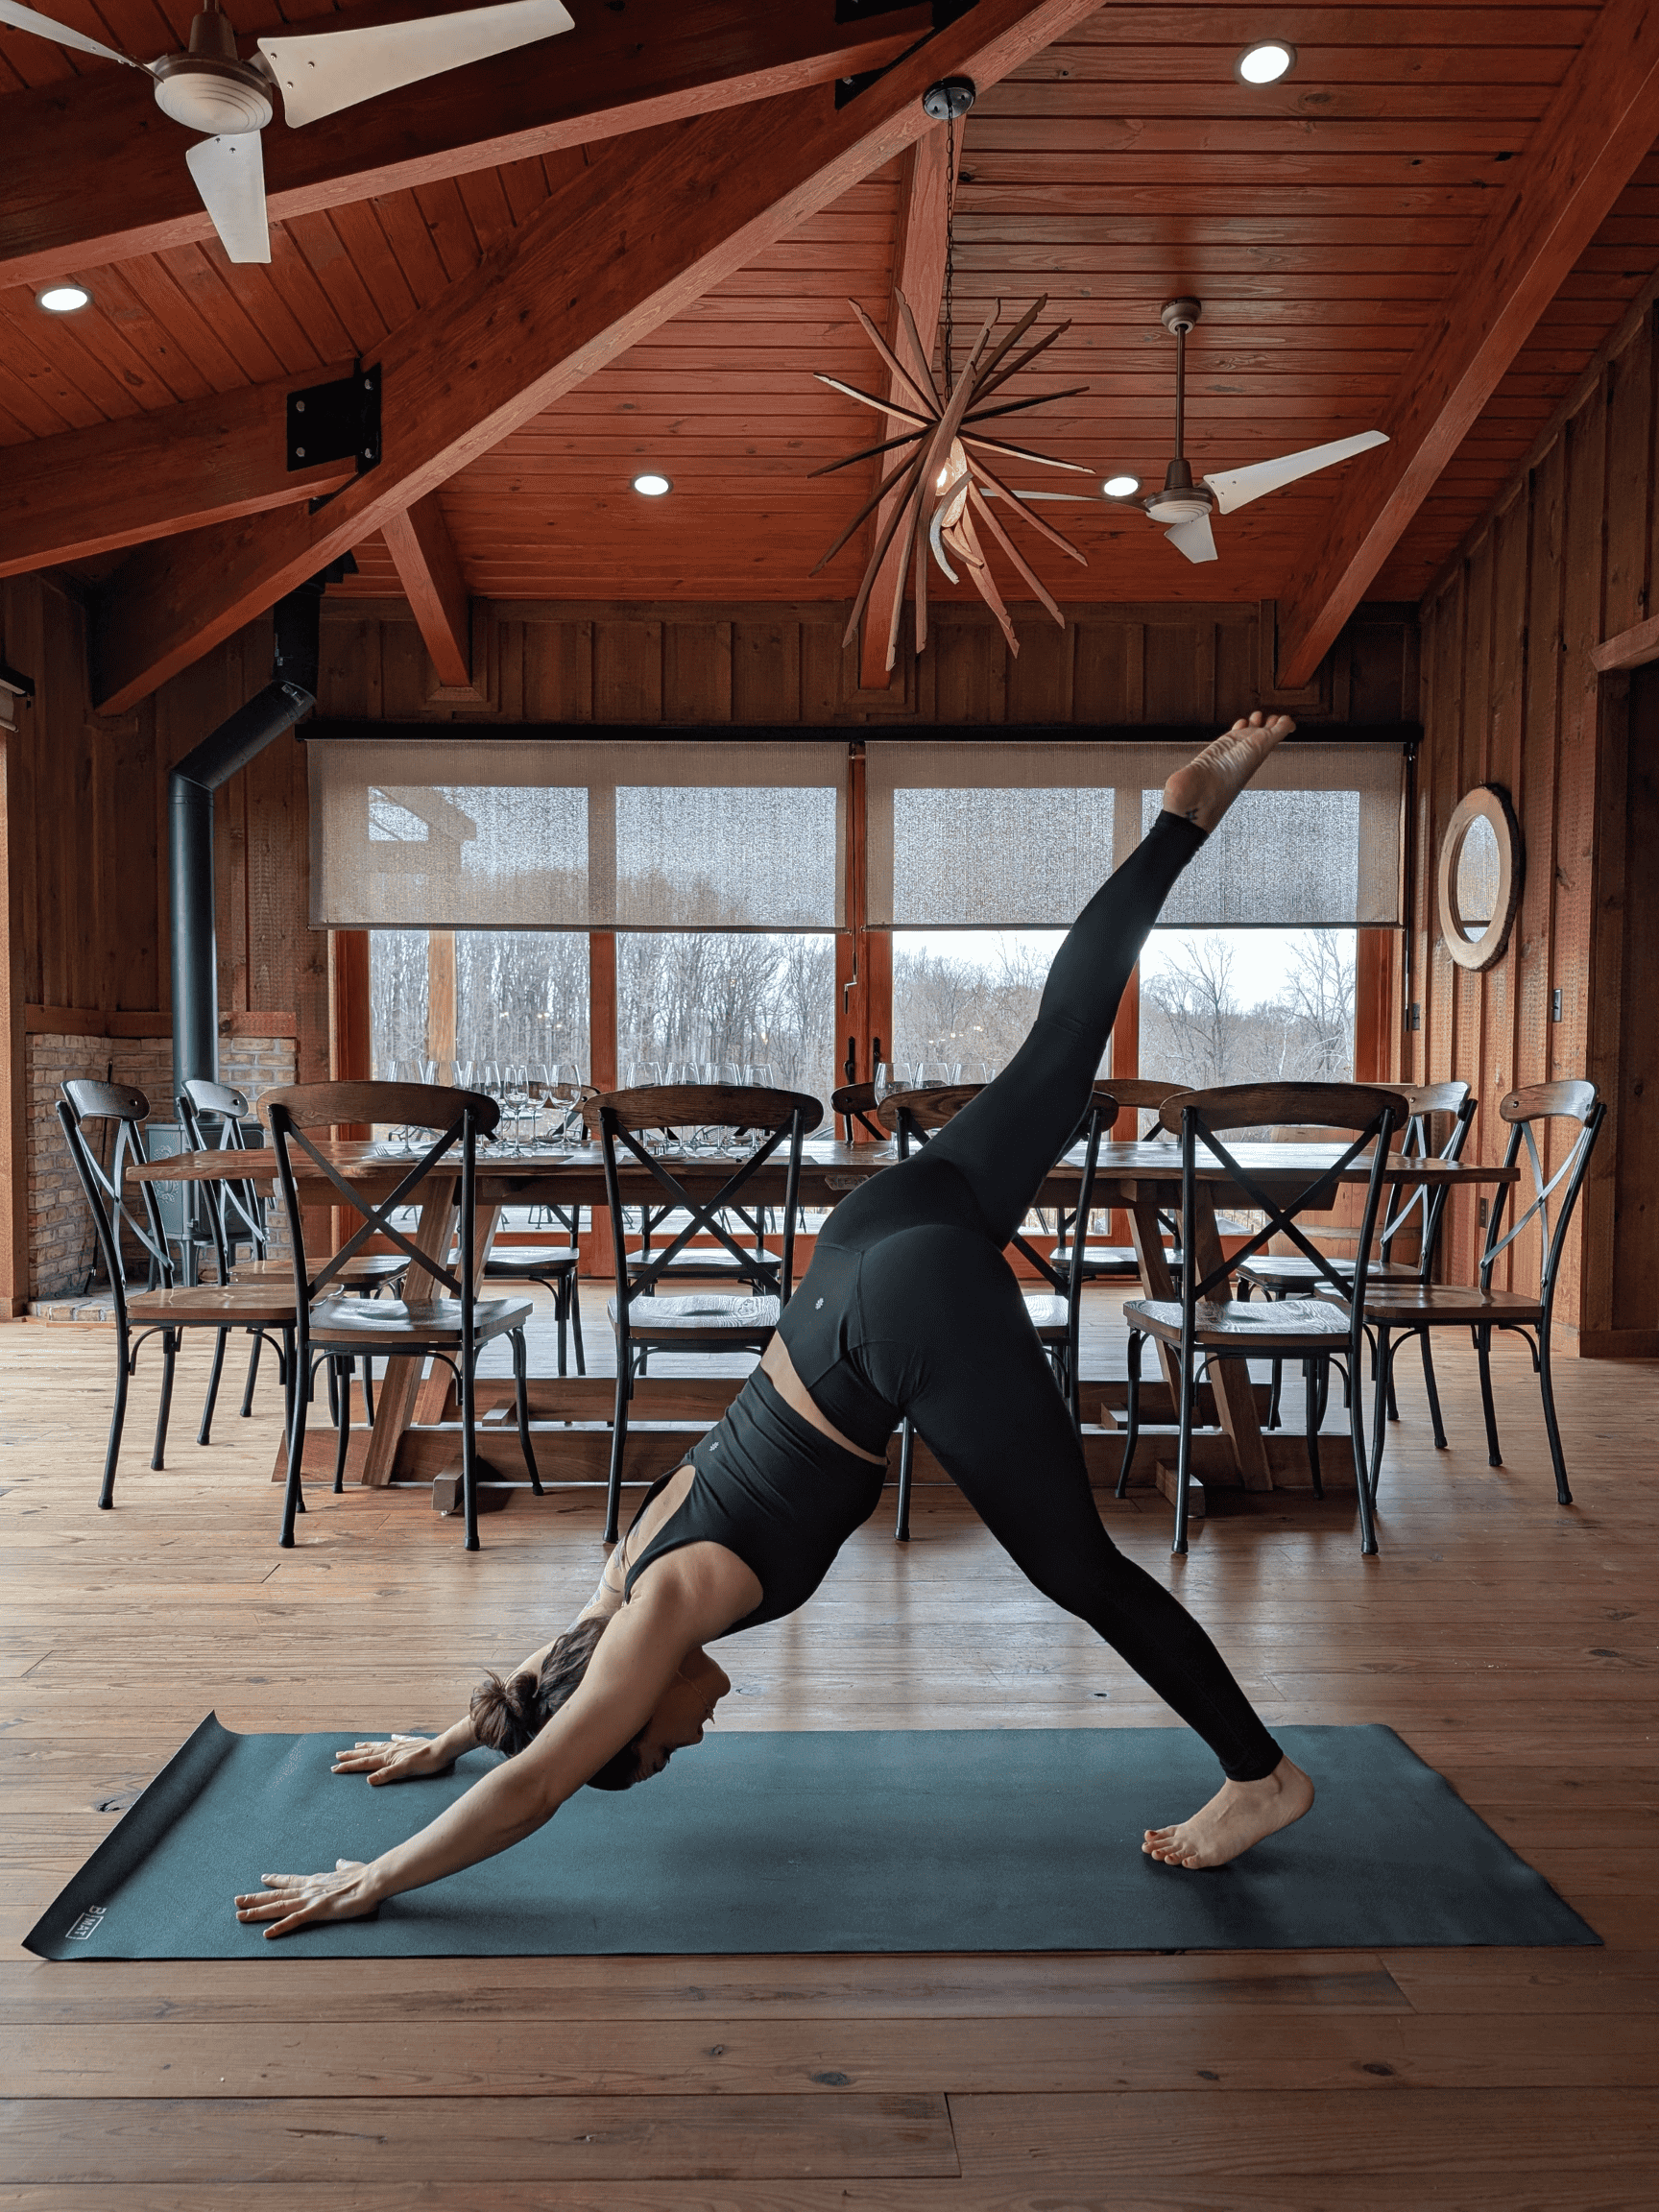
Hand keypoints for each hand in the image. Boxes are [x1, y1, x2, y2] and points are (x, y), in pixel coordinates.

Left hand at [234, 1860, 379, 1938]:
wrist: (373, 1880)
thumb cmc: (365, 1875)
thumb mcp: (351, 1868)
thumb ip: (343, 1866)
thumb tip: (339, 1861)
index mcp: (317, 1880)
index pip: (291, 1880)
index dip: (276, 1880)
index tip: (263, 1878)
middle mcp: (309, 1889)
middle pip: (277, 1895)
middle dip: (256, 1898)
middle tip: (237, 1900)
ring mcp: (311, 1899)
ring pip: (278, 1907)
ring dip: (258, 1912)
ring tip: (239, 1915)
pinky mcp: (318, 1910)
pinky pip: (294, 1920)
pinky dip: (280, 1927)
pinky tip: (266, 1934)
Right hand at [331, 1733, 454, 1784]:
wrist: (444, 1749)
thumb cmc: (426, 1762)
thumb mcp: (405, 1770)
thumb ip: (387, 1774)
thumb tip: (368, 1780)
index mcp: (388, 1757)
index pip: (364, 1763)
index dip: (349, 1766)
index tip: (334, 1768)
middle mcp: (392, 1750)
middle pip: (368, 1754)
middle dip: (352, 1756)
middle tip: (337, 1755)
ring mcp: (401, 1746)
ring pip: (379, 1746)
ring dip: (366, 1747)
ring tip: (356, 1745)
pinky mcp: (412, 1744)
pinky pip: (398, 1741)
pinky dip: (392, 1739)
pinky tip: (391, 1736)